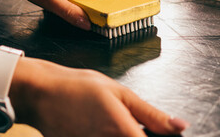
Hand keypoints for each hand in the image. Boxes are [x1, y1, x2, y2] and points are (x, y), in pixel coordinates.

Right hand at [11, 58, 188, 136]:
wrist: (40, 94)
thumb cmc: (77, 88)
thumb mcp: (120, 93)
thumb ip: (151, 114)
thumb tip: (180, 126)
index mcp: (124, 132)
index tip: (160, 135)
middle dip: (137, 136)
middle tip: (130, 124)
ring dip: (119, 136)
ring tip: (108, 122)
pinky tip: (98, 128)